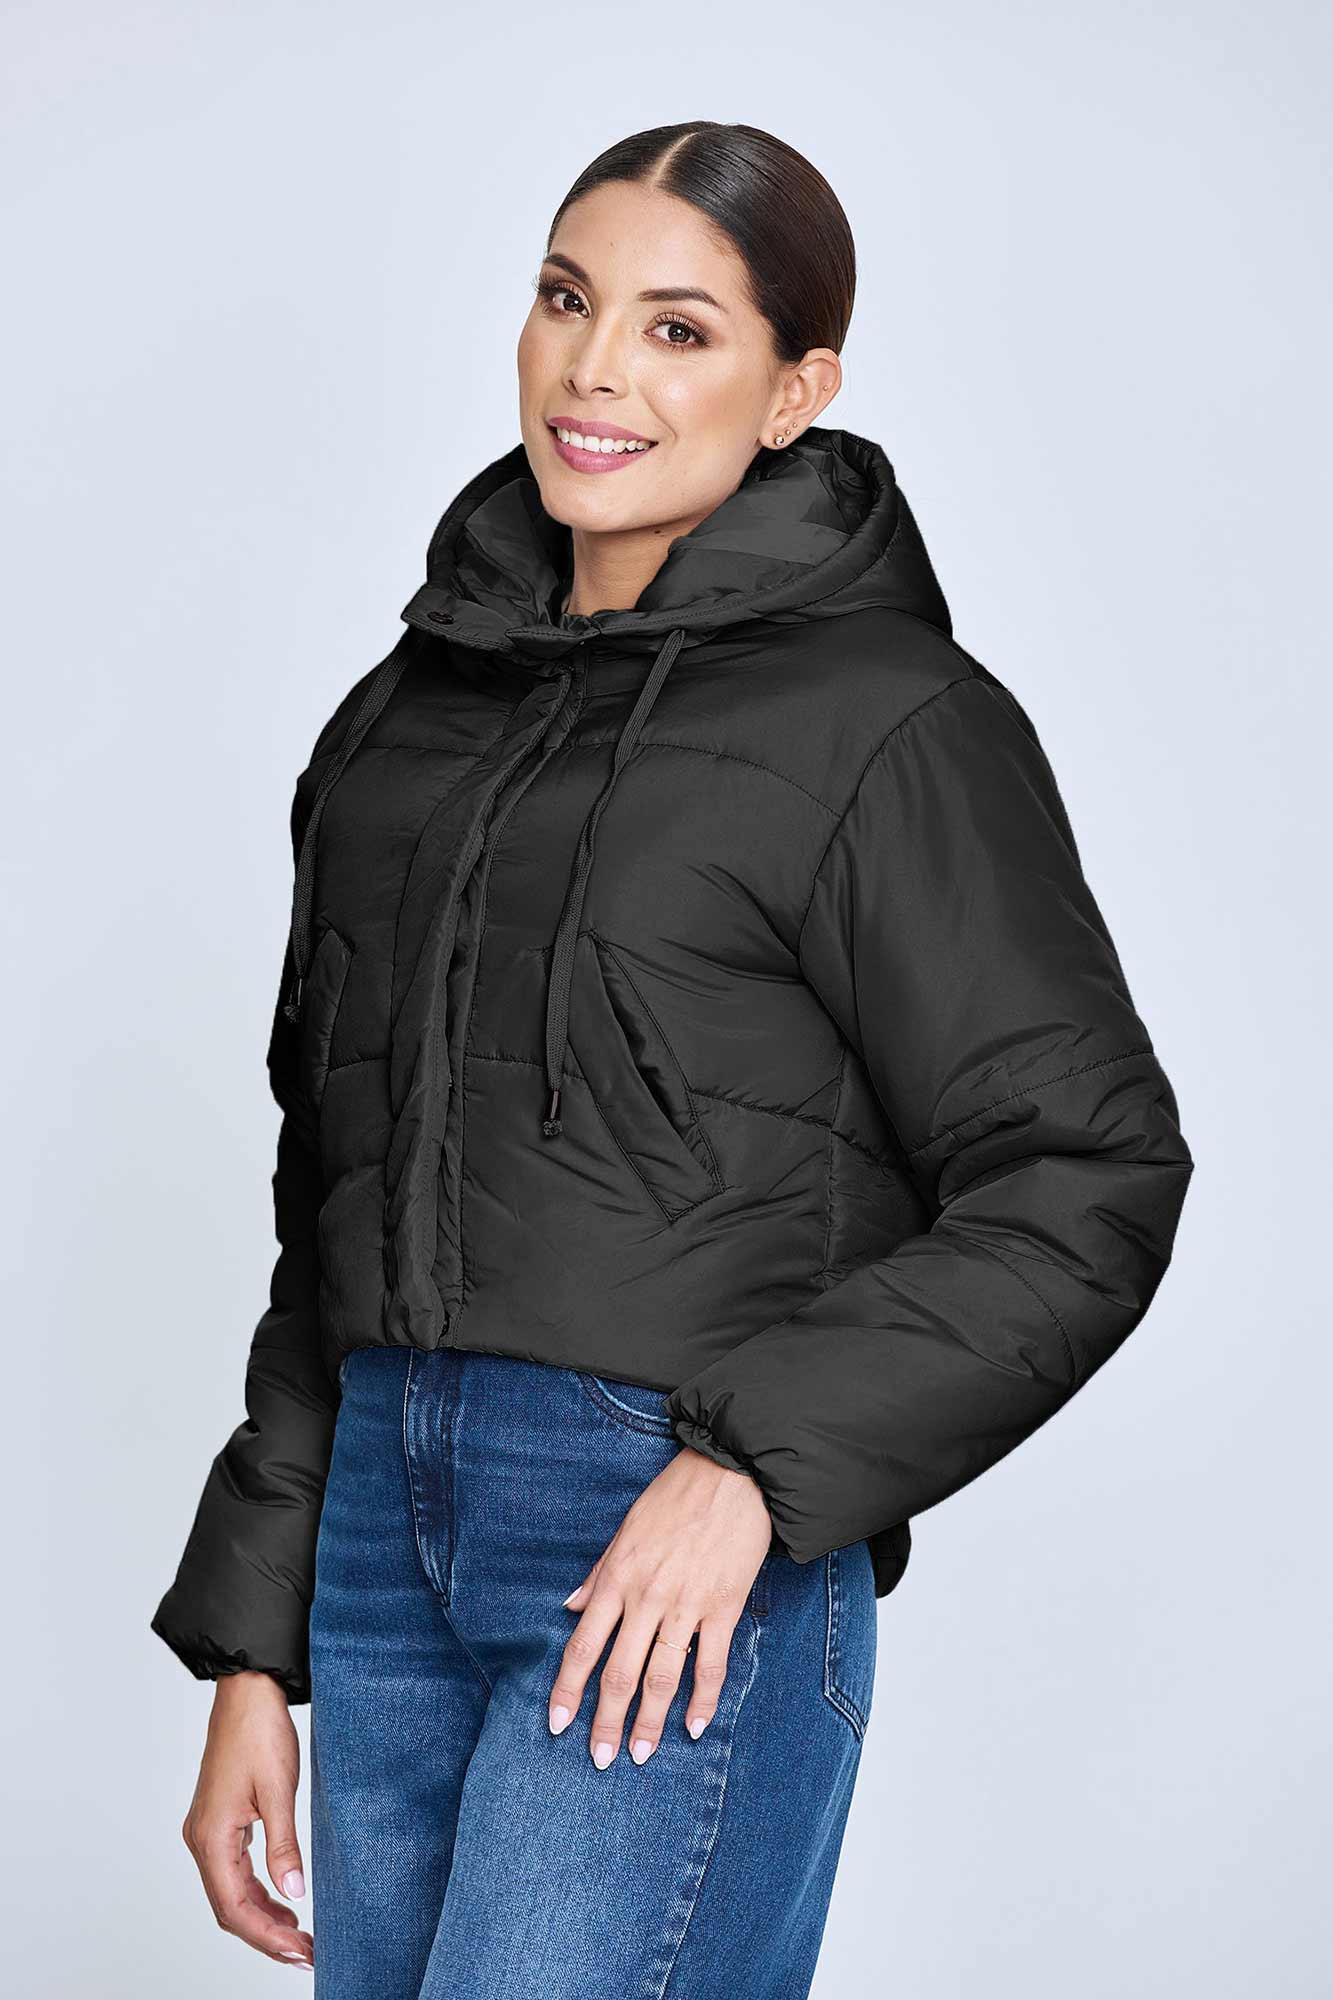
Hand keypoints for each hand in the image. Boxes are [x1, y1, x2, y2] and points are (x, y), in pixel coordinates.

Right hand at [180, 1670, 313, 1969]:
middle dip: (266, 1935)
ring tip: (298, 1934)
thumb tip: (295, 1894)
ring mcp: (207, 1831)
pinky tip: (282, 1898)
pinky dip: (256, 1892)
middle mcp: (201, 1839)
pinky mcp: (218, 1821)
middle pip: (229, 1908)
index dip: (267, 1937)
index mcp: (212, 1837)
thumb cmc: (260, 1732)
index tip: (300, 1952)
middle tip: (305, 1952)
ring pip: (230, 1892)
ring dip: (262, 1916)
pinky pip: (232, 1871)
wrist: (247, 1691)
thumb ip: (284, 1846)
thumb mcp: (279, 1790)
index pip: (235, 1908)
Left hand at [548, 1444, 772, 1766]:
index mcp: (618, 1578)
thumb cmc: (674, 1496)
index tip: (556, 1724)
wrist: (732, 1474)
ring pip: (662, 1677)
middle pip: (619, 1672)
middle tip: (598, 1759)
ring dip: (650, 1721)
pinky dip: (703, 1700)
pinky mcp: (724, 1607)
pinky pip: (710, 1664)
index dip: (568, 1689)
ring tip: (640, 1754)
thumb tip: (570, 1606)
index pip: (583, 1646)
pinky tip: (693, 1726)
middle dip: (605, 1721)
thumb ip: (599, 1573)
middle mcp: (647, 1597)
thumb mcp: (625, 1528)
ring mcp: (687, 1605)